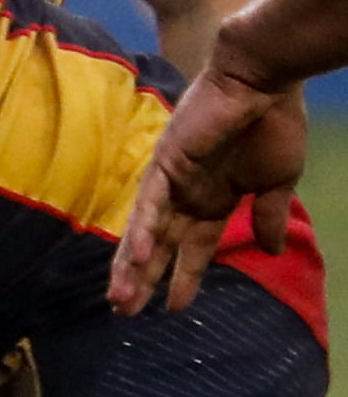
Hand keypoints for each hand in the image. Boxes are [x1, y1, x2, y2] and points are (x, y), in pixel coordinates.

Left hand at [115, 60, 310, 313]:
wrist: (265, 84)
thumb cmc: (274, 126)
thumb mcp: (277, 182)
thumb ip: (268, 216)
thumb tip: (274, 251)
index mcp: (213, 200)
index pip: (192, 249)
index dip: (183, 278)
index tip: (174, 309)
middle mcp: (186, 195)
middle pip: (158, 246)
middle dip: (143, 279)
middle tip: (124, 312)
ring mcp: (172, 180)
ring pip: (145, 231)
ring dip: (131, 265)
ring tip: (119, 298)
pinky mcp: (166, 164)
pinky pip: (150, 204)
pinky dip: (141, 230)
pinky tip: (134, 258)